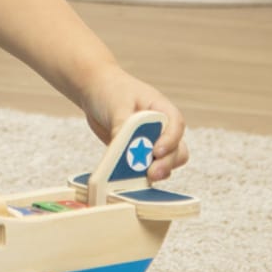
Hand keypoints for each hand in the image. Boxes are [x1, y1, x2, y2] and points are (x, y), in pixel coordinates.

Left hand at [79, 65, 188, 182]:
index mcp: (162, 108)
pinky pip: (147, 167)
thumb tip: (125, 149)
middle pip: (177, 149)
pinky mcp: (140, 154)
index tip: (156, 151)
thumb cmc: (110, 91)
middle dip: (166, 163)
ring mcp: (153, 142)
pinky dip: (142, 175)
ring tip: (142, 178)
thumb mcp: (116, 104)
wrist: (95, 92)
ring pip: (166, 162)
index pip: (176, 125)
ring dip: (157, 171)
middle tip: (151, 173)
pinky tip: (132, 180)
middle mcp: (162, 127)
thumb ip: (122, 125)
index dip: (170, 140)